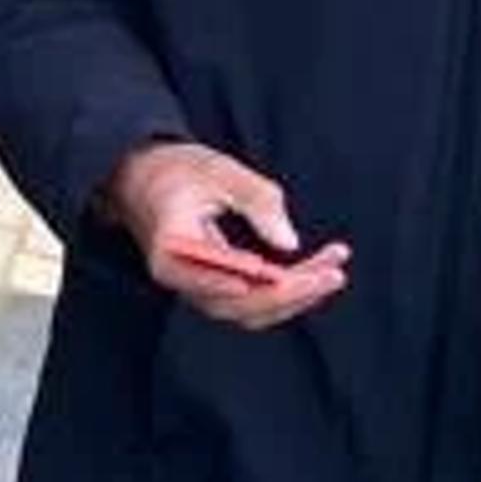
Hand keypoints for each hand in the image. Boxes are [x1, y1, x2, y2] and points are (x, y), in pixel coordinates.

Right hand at [105, 139, 350, 329]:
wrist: (147, 180)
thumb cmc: (178, 171)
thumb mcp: (219, 171)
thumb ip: (256, 200)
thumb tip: (288, 242)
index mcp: (170, 247)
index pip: (205, 275)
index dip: (243, 281)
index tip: (277, 278)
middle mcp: (182, 279)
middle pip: (237, 304)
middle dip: (290, 292)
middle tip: (332, 272)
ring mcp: (199, 288)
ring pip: (251, 310)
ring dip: (296, 296)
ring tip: (333, 269)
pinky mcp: (217, 289)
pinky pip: (254, 303)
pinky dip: (287, 292)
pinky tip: (317, 273)